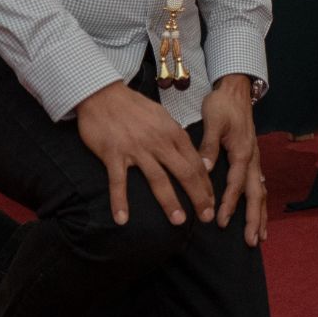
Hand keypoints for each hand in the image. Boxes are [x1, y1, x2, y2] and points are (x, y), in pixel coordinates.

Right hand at [76, 80, 215, 229]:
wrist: (104, 95)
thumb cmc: (134, 108)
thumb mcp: (163, 118)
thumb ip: (176, 137)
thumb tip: (191, 156)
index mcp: (173, 133)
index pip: (196, 162)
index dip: (206, 183)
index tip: (213, 200)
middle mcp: (159, 142)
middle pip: (184, 172)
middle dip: (198, 196)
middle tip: (206, 217)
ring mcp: (137, 149)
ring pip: (158, 179)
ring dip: (169, 202)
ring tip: (178, 221)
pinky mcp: (114, 154)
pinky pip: (118, 182)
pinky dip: (120, 201)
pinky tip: (122, 219)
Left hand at [198, 75, 265, 245]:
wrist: (235, 89)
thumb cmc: (223, 105)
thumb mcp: (213, 121)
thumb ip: (209, 146)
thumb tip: (204, 169)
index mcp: (242, 151)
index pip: (236, 183)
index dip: (229, 203)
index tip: (221, 221)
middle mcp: (252, 158)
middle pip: (256, 194)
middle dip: (255, 219)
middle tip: (253, 242)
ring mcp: (254, 159)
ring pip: (261, 191)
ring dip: (261, 215)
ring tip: (260, 236)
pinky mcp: (252, 158)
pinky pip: (259, 184)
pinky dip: (260, 202)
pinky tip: (259, 212)